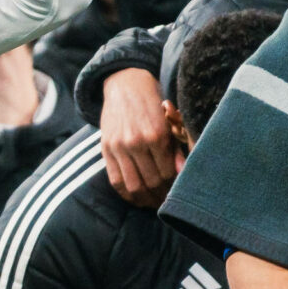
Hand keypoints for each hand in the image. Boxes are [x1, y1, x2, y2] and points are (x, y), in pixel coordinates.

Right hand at [98, 68, 178, 208]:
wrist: (124, 85)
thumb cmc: (152, 103)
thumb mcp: (168, 122)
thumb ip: (174, 149)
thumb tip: (181, 173)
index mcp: (156, 135)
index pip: (167, 173)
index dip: (173, 188)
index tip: (177, 194)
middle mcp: (136, 142)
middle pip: (151, 182)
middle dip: (161, 197)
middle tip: (167, 203)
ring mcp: (119, 146)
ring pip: (133, 185)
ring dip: (144, 199)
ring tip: (152, 203)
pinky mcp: (105, 149)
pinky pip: (115, 180)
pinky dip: (126, 194)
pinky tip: (135, 197)